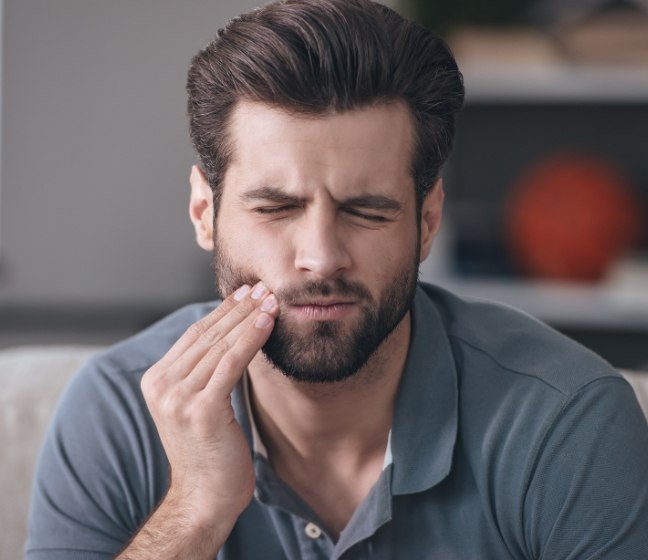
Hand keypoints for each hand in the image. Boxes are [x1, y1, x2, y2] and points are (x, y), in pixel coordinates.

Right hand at [140, 282, 277, 525]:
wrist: (205, 498)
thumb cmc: (210, 450)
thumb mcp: (199, 404)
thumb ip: (204, 372)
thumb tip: (231, 334)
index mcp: (156, 380)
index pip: (194, 335)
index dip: (222, 311)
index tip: (246, 293)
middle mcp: (161, 385)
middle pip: (207, 335)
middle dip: (238, 308)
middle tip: (263, 288)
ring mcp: (178, 398)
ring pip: (220, 345)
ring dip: (249, 319)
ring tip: (271, 300)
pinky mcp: (201, 409)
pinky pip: (231, 364)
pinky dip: (250, 339)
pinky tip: (267, 322)